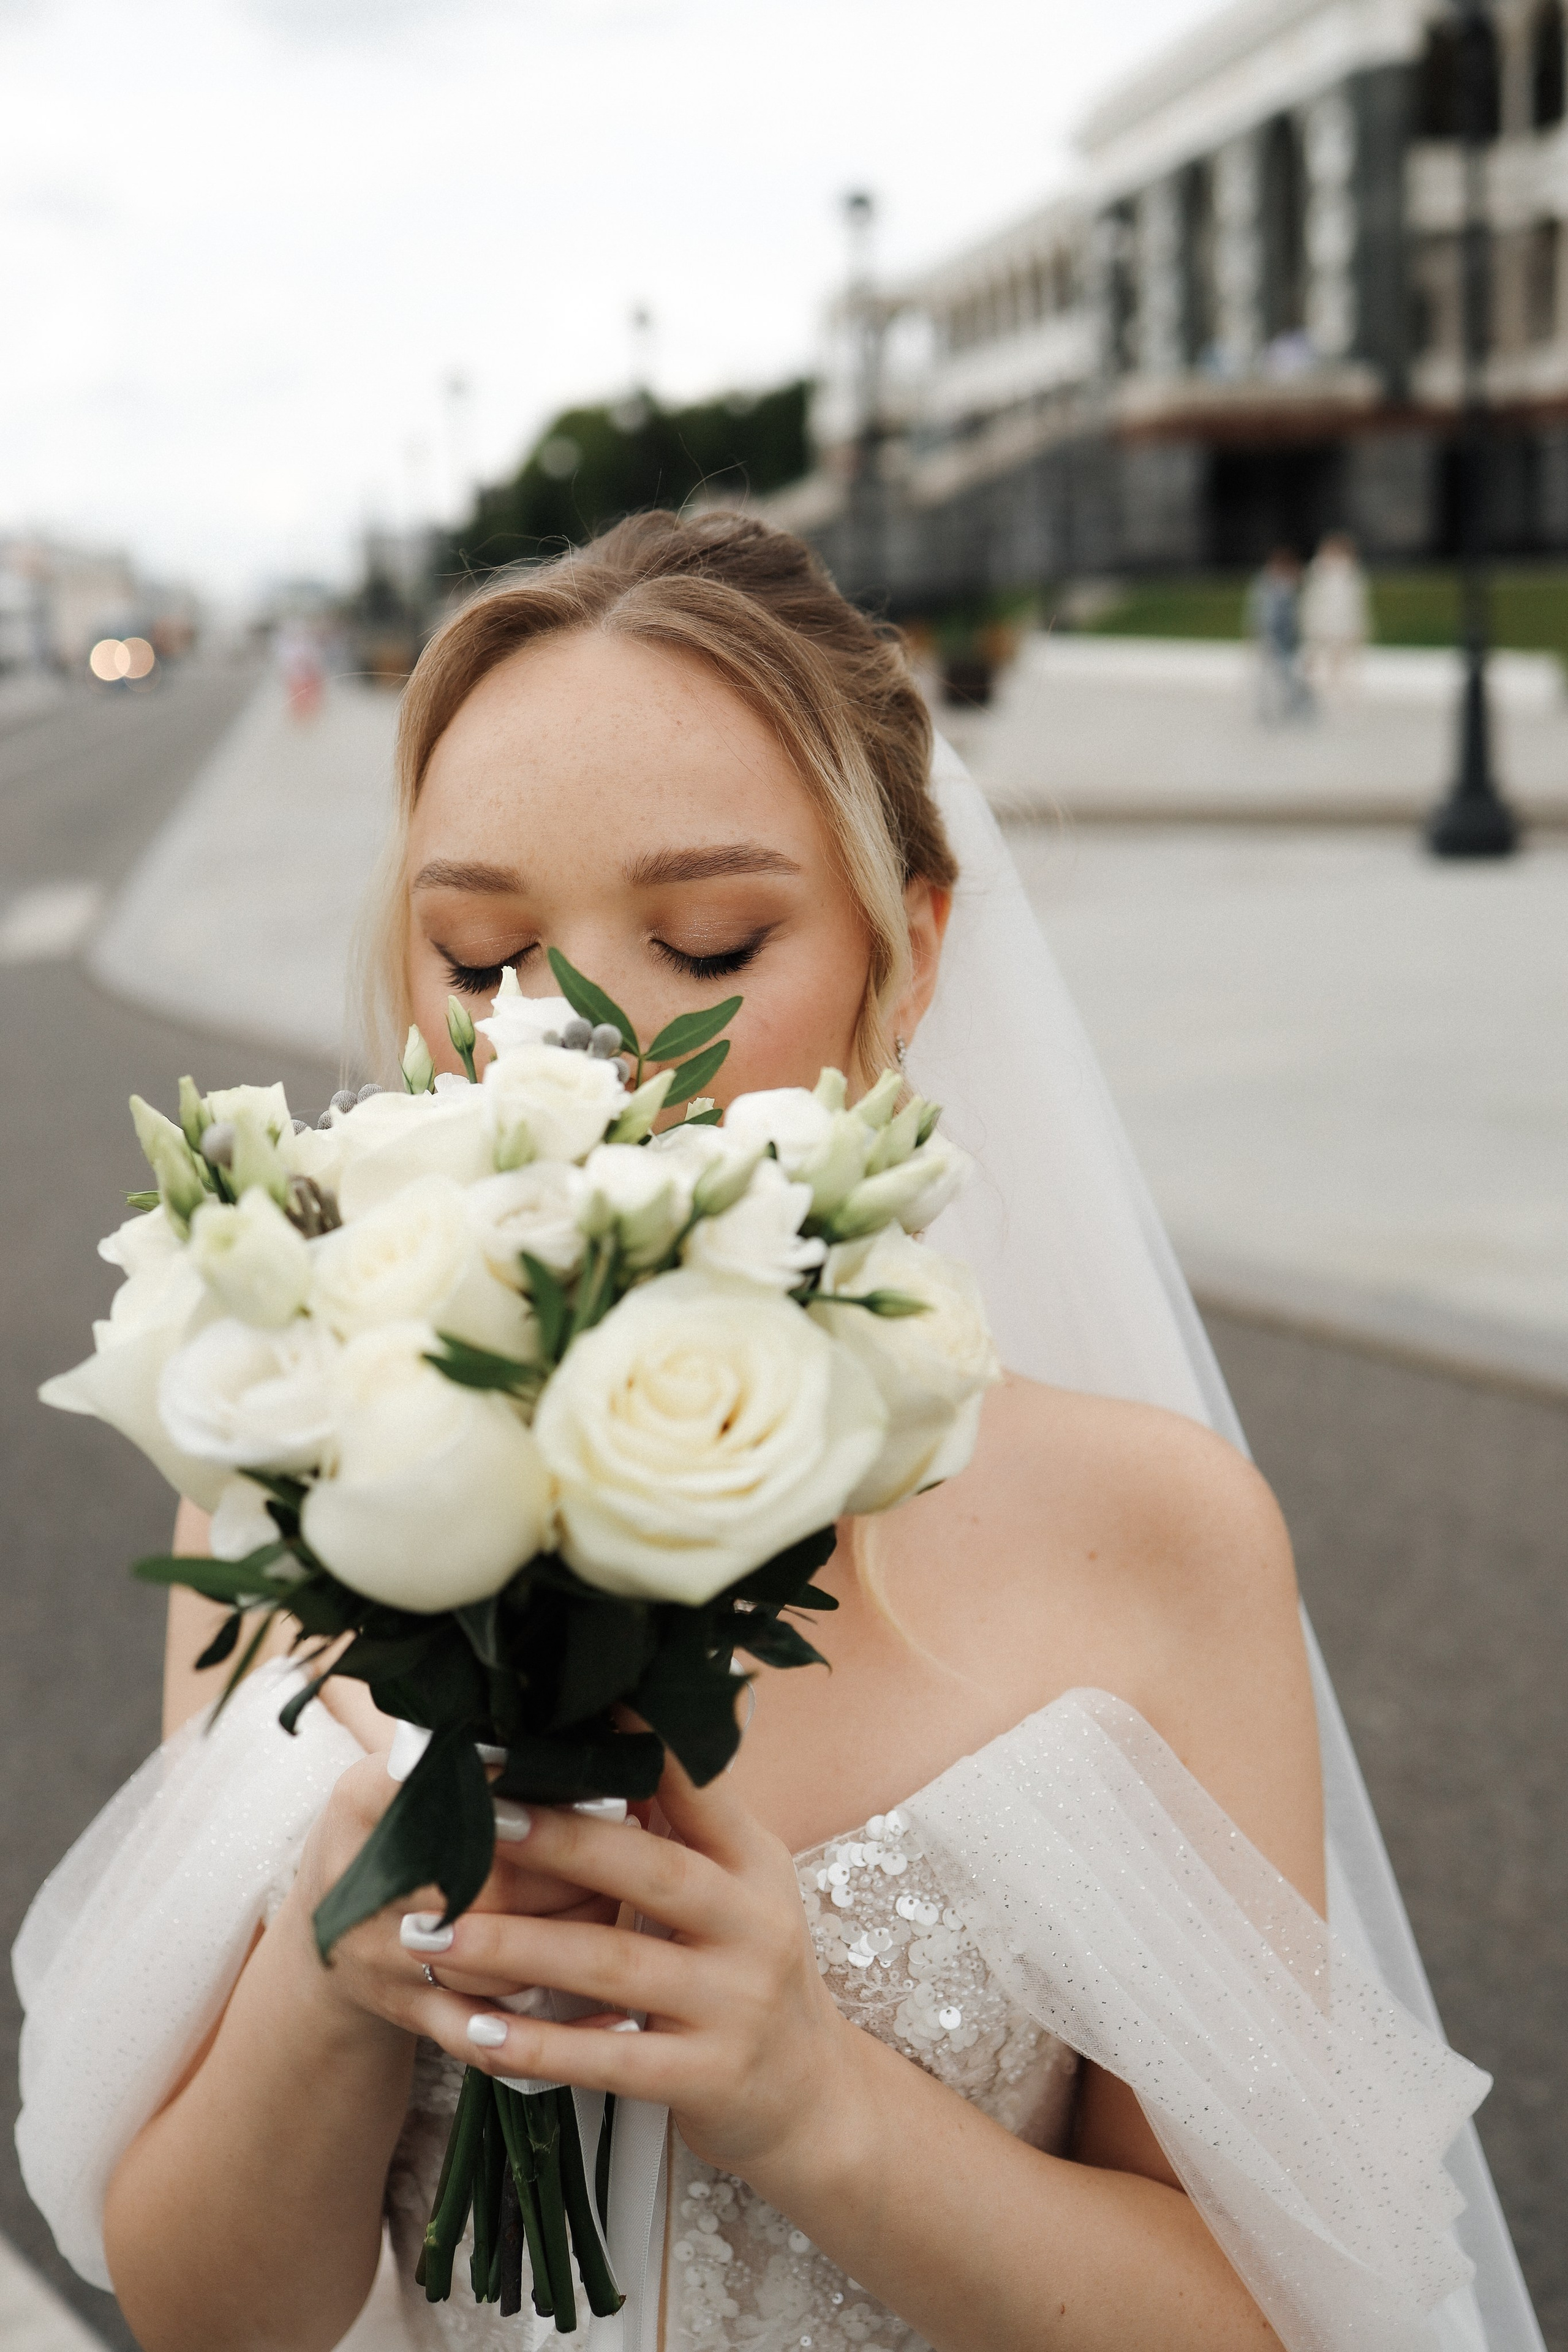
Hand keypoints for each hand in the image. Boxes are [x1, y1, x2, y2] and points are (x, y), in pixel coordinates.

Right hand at [279, 1752, 619, 2045]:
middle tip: (628, 1845)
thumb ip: (456, 1752)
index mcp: (360, 1804)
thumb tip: (560, 1724)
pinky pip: (484, 2030)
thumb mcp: (396, 1776)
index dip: (496, 1785)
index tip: (560, 1777)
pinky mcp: (406, 2012)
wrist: (324, 1931)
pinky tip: (614, 2023)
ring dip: (570, 1937)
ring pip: (494, 1959)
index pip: (427, 1786)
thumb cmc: (390, 1832)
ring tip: (625, 1903)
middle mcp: (361, 1884)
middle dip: (567, 1868)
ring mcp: (382, 1958)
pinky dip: (549, 2032)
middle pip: (482, 1881)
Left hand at [400, 1758, 861, 2184]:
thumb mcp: (736, 1885)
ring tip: (434, 1937)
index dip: (634, 1748)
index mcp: (752, 1860)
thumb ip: (677, 1824)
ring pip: (616, 1965)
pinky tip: (477, 2035)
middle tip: (478, 1821)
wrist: (809, 2093)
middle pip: (651, 1871)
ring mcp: (735, 2003)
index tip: (554, 1721)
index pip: (698, 1788)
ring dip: (518, 1949)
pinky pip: (611, 2061)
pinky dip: (540, 2048)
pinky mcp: (708, 2077)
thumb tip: (602, 1728)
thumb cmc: (744, 1967)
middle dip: (559, 1843)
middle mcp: (753, 1923)